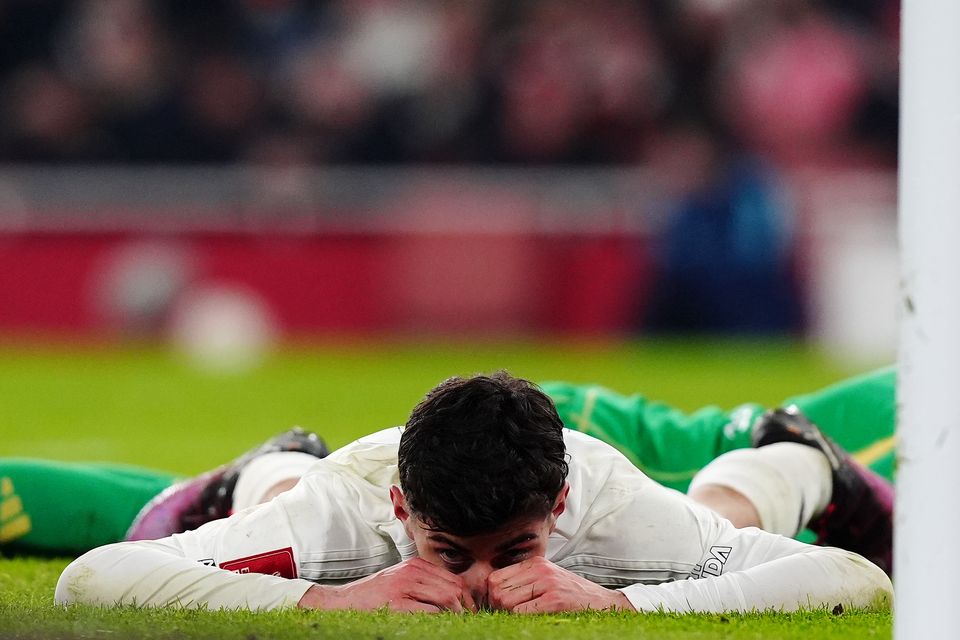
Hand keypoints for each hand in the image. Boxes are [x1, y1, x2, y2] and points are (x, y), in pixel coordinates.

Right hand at [298, 558, 476, 612]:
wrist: (340, 602)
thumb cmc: (371, 596)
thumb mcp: (399, 580)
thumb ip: (422, 584)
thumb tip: (453, 599)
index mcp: (414, 565)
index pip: (453, 579)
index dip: (467, 598)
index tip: (470, 612)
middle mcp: (411, 572)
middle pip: (454, 588)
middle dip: (467, 608)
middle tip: (469, 623)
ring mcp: (404, 587)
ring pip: (446, 599)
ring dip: (456, 616)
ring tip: (457, 626)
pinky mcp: (396, 604)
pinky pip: (429, 614)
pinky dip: (439, 622)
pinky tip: (439, 629)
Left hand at [487, 556, 634, 613]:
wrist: (603, 603)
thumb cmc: (572, 595)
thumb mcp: (547, 579)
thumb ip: (524, 581)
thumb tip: (494, 593)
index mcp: (535, 563)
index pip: (495, 577)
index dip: (492, 595)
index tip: (498, 606)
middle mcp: (540, 570)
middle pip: (497, 590)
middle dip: (497, 606)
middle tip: (507, 615)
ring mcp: (547, 584)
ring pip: (506, 602)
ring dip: (508, 615)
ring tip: (522, 617)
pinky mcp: (554, 601)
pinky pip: (521, 613)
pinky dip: (520, 620)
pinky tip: (532, 620)